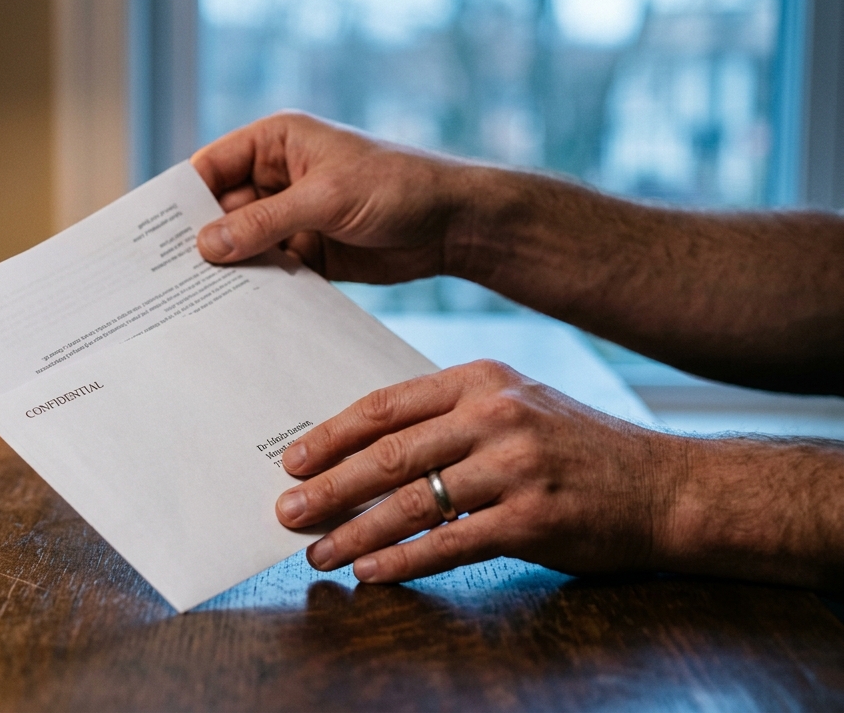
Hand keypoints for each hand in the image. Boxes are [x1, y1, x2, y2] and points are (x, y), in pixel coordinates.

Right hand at [192, 110, 494, 283]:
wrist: (455, 224)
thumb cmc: (398, 185)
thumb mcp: (325, 199)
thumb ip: (264, 223)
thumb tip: (206, 245)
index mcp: (276, 142)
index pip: (210, 168)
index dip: (179, 199)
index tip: (149, 234)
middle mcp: (276, 178)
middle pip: (220, 211)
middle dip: (199, 240)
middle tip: (162, 277)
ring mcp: (291, 218)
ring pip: (243, 245)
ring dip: (226, 269)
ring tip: (190, 301)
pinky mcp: (308, 255)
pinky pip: (269, 271)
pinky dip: (255, 288)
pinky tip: (232, 310)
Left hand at [275, 359, 688, 582]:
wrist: (666, 487)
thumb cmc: (575, 447)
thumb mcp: (516, 404)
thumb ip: (449, 416)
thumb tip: (364, 449)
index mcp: (482, 380)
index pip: (386, 406)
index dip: (331, 435)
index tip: (292, 460)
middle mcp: (496, 418)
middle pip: (389, 456)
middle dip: (328, 488)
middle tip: (287, 512)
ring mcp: (515, 469)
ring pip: (412, 504)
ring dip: (355, 533)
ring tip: (319, 552)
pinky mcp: (532, 522)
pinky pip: (449, 545)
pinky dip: (402, 562)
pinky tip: (371, 573)